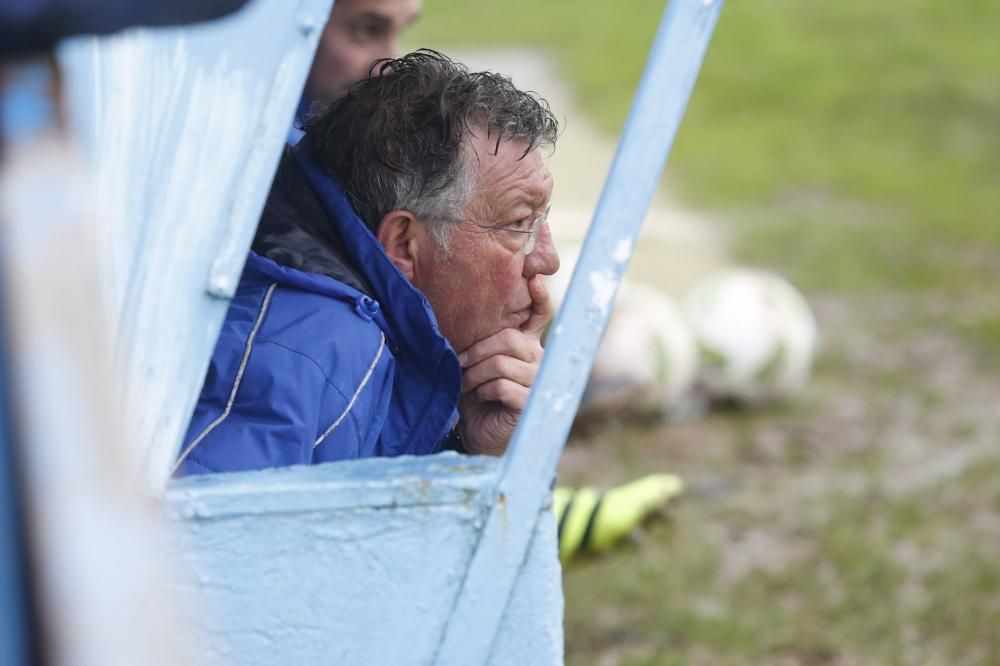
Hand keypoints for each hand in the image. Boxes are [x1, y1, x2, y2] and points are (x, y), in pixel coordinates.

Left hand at [457, 276, 553, 454]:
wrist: (478, 434)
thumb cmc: (475, 395)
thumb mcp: (475, 363)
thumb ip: (480, 341)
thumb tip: (462, 313)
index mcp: (526, 344)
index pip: (541, 315)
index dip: (540, 297)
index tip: (534, 279)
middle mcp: (539, 359)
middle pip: (510, 339)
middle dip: (477, 350)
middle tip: (459, 363)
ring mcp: (538, 382)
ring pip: (501, 363)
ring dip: (474, 375)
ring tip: (466, 385)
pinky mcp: (531, 403)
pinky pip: (501, 386)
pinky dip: (482, 392)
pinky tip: (479, 398)